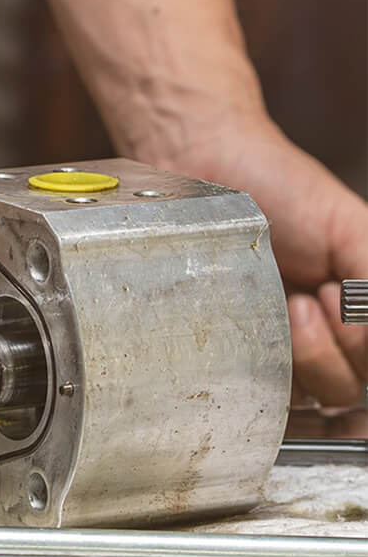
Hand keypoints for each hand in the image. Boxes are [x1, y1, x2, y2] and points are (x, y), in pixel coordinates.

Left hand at [145, 113, 366, 406]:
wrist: (205, 161)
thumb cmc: (279, 185)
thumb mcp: (352, 229)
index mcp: (354, 308)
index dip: (364, 345)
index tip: (346, 300)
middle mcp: (320, 335)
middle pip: (350, 388)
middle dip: (345, 348)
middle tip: (315, 297)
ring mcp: (274, 345)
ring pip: (312, 395)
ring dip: (311, 355)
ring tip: (292, 303)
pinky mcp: (230, 349)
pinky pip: (258, 385)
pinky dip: (270, 361)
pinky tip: (261, 317)